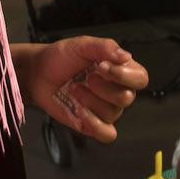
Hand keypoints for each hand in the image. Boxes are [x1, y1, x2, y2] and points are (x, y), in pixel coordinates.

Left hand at [21, 37, 147, 142]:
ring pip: (112, 113)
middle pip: (127, 98)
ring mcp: (106, 109)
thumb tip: (126, 56)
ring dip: (90, 101)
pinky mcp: (93, 124)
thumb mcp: (81, 45)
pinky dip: (95, 125)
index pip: (141, 78)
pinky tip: (80, 111)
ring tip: (74, 89)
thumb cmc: (61, 57)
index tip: (102, 66)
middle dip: (103, 88)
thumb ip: (104, 47)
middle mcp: (117, 91)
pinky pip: (107, 134)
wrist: (38, 73)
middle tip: (86, 78)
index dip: (125, 75)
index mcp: (120, 70)